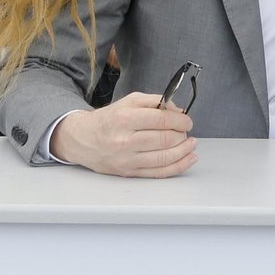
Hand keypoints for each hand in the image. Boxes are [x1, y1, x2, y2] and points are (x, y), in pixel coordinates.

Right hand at [49, 92, 197, 176]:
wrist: (83, 140)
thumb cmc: (109, 119)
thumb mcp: (129, 101)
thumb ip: (155, 102)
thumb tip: (178, 111)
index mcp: (125, 119)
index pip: (161, 120)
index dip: (180, 120)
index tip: (187, 120)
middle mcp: (125, 141)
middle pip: (164, 140)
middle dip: (182, 135)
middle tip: (185, 131)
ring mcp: (127, 159)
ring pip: (164, 158)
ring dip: (184, 151)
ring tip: (191, 144)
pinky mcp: (129, 173)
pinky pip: (159, 173)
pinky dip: (178, 166)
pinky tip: (188, 159)